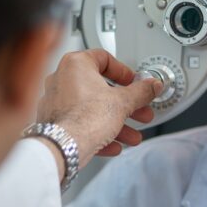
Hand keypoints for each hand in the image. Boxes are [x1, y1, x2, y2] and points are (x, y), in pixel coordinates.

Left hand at [37, 49, 160, 167]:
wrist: (65, 147)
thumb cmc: (85, 119)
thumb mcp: (124, 102)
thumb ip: (141, 91)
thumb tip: (152, 86)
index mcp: (76, 64)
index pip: (105, 59)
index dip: (124, 72)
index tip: (134, 83)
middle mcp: (62, 79)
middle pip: (101, 88)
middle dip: (125, 104)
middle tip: (139, 111)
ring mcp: (55, 101)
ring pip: (92, 109)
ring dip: (116, 122)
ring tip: (131, 135)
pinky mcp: (54, 121)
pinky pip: (81, 123)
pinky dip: (98, 131)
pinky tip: (113, 143)